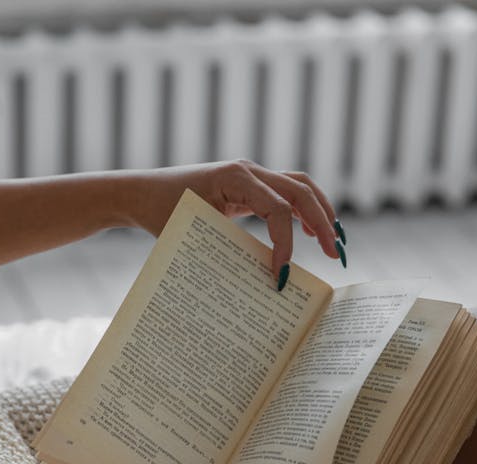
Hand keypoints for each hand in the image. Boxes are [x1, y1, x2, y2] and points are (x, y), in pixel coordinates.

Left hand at [123, 161, 342, 279]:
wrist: (142, 194)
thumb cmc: (160, 212)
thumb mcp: (193, 233)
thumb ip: (227, 250)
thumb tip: (260, 279)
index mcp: (235, 178)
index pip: (278, 209)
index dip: (285, 243)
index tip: (280, 275)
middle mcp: (248, 171)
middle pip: (301, 190)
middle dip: (322, 222)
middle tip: (334, 254)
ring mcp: (250, 176)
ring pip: (299, 187)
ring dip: (319, 212)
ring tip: (332, 242)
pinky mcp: (248, 186)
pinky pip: (285, 193)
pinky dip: (302, 210)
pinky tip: (308, 233)